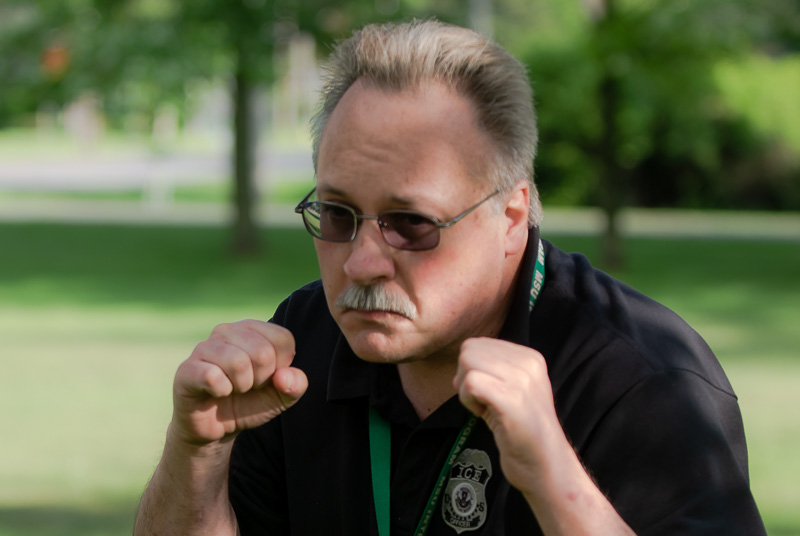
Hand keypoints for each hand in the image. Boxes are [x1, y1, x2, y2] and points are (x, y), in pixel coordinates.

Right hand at [171, 320, 307, 445]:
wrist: (215, 428)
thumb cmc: (249, 403)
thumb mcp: (281, 397)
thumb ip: (296, 385)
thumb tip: (285, 376)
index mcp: (253, 329)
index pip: (283, 339)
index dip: (281, 367)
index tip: (267, 377)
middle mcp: (228, 331)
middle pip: (262, 352)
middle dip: (261, 380)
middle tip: (247, 386)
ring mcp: (204, 347)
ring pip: (237, 362)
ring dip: (241, 386)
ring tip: (233, 389)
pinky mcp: (187, 368)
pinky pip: (212, 376)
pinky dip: (222, 392)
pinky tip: (216, 392)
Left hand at [454, 337, 563, 495]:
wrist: (545, 466)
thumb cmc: (522, 432)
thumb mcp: (513, 390)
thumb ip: (491, 371)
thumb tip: (460, 367)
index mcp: (529, 357)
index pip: (479, 343)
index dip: (473, 369)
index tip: (489, 394)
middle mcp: (528, 363)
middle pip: (470, 349)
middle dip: (465, 376)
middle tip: (483, 402)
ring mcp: (521, 380)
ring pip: (468, 362)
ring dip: (466, 390)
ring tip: (487, 409)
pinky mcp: (512, 399)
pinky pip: (471, 383)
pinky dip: (468, 401)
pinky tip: (484, 416)